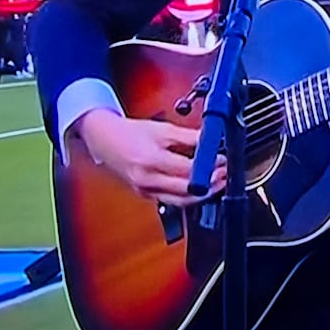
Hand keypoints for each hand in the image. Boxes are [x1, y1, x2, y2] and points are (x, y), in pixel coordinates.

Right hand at [75, 110, 226, 205]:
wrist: (105, 140)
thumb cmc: (131, 133)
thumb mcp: (163, 128)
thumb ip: (189, 136)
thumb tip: (211, 140)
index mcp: (151, 160)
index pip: (188, 169)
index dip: (209, 167)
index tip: (222, 161)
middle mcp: (148, 180)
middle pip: (186, 190)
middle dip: (210, 185)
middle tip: (224, 175)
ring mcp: (146, 190)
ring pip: (180, 201)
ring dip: (202, 195)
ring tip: (217, 184)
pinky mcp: (145, 195)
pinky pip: (171, 201)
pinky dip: (187, 197)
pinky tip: (199, 189)